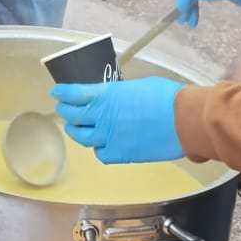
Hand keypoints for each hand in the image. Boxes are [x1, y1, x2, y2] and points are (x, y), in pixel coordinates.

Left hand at [49, 77, 186, 164]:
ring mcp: (109, 137)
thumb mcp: (139, 86)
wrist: (184, 120)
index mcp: (106, 95)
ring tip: (76, 129)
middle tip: (65, 110)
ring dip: (76, 131)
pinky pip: (101, 153)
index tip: (57, 92)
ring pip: (82, 137)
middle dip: (66, 112)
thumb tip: (117, 97)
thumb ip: (121, 93)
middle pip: (73, 116)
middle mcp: (102, 117)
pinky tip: (102, 145)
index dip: (62, 93)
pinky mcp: (120, 154)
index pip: (73, 94)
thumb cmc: (167, 98)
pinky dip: (99, 149)